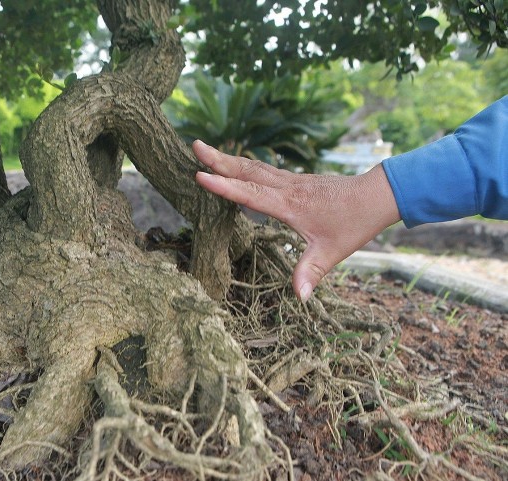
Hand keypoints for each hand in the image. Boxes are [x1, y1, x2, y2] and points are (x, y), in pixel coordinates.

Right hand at [193, 140, 400, 301]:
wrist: (376, 196)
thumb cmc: (354, 223)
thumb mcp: (333, 252)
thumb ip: (311, 272)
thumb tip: (299, 297)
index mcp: (290, 205)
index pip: (251, 194)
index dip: (225, 187)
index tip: (201, 176)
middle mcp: (287, 188)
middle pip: (247, 171)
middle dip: (219, 159)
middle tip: (194, 146)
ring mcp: (291, 181)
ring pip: (254, 167)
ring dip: (228, 158)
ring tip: (205, 150)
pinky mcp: (295, 180)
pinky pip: (263, 170)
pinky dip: (244, 165)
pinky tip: (236, 164)